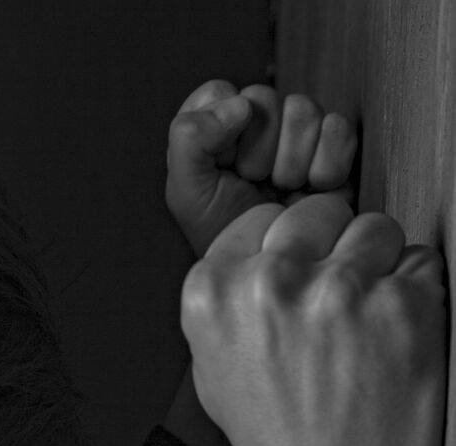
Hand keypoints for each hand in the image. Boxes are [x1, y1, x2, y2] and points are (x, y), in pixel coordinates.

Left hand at [166, 81, 358, 258]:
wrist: (274, 272)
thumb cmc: (227, 235)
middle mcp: (256, 124)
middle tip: (255, 185)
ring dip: (291, 161)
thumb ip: (188, 139)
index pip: (220, 93)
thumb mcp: (187, 194)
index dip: (223, 130)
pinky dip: (326, 165)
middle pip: (264, 98)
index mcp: (215, 129)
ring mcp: (298, 134)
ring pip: (303, 110)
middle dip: (258, 150)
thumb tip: (240, 105)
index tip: (224, 167)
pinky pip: (338, 129)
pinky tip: (314, 189)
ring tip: (283, 190)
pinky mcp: (335, 147)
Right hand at [180, 194, 447, 445]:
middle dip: (332, 249)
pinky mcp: (402, 301)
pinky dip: (418, 299)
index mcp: (213, 293)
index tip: (295, 286)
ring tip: (367, 331)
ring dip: (380, 269)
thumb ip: (232, 302)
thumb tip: (263, 255)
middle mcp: (270, 282)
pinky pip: (423, 263)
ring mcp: (339, 288)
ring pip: (376, 229)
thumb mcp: (215, 373)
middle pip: (319, 212)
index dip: (286, 251)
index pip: (260, 219)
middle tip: (335, 312)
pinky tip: (394, 344)